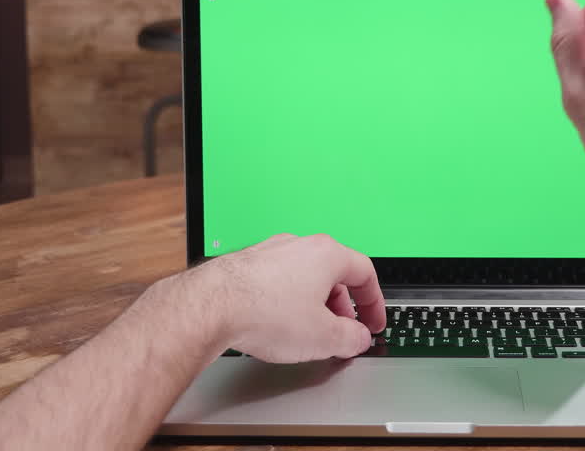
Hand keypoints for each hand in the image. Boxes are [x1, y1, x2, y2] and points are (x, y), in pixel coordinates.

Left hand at [188, 233, 384, 362]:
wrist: (210, 307)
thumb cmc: (264, 312)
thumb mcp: (323, 337)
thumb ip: (351, 338)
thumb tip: (357, 338)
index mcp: (327, 254)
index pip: (365, 273)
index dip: (375, 303)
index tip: (373, 322)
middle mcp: (299, 245)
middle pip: (334, 275)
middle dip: (342, 308)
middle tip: (342, 333)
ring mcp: (270, 252)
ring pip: (304, 277)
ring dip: (313, 305)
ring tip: (307, 332)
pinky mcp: (247, 265)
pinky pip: (278, 282)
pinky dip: (286, 301)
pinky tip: (277, 324)